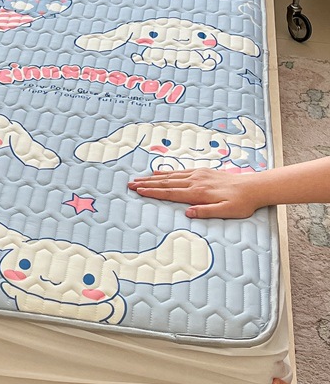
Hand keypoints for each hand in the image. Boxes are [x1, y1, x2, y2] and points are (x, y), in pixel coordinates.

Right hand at [127, 167, 262, 217]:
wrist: (254, 187)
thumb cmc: (241, 203)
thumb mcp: (226, 212)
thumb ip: (206, 212)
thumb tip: (187, 212)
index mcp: (198, 192)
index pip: (170, 193)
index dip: (153, 192)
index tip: (138, 191)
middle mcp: (195, 181)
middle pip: (166, 182)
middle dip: (147, 184)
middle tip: (130, 184)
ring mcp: (198, 175)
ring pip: (170, 176)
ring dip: (153, 178)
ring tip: (139, 178)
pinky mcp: (202, 171)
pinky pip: (179, 171)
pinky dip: (166, 172)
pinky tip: (159, 172)